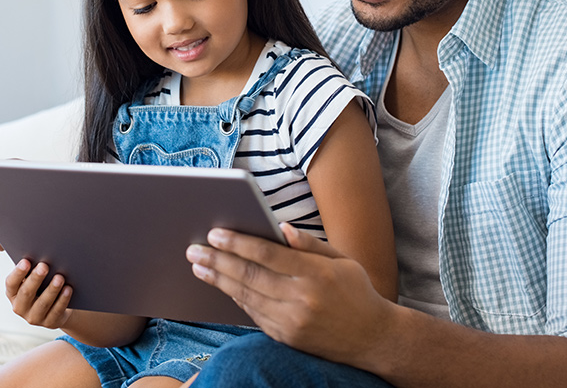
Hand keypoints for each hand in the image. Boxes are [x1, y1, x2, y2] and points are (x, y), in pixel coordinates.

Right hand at [6, 259, 73, 328]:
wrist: (56, 307)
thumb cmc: (43, 286)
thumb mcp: (34, 278)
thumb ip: (32, 269)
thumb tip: (39, 253)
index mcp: (13, 293)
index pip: (11, 283)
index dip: (18, 272)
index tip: (26, 261)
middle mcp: (20, 307)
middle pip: (26, 293)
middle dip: (35, 278)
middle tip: (44, 265)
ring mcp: (34, 317)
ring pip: (43, 303)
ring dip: (51, 289)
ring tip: (59, 277)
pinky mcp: (49, 323)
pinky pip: (57, 311)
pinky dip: (63, 299)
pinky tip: (68, 289)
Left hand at [186, 223, 391, 368]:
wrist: (373, 339)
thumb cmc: (356, 292)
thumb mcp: (341, 260)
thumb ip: (309, 244)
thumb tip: (280, 228)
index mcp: (316, 274)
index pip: (268, 255)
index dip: (238, 243)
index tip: (215, 233)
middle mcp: (302, 300)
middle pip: (250, 276)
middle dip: (218, 260)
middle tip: (193, 249)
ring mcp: (292, 322)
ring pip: (246, 297)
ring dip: (218, 280)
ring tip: (198, 265)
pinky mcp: (286, 337)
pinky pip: (253, 314)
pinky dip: (235, 297)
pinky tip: (221, 284)